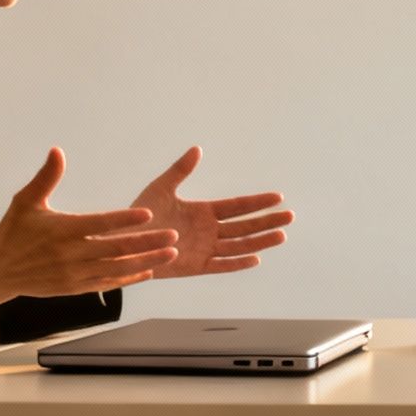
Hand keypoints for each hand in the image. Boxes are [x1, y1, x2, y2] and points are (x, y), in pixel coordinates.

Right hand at [0, 148, 178, 316]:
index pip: (100, 223)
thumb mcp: (26, 201)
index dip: (125, 219)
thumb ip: (46, 177)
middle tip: (173, 234)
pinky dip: (129, 278)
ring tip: (171, 253)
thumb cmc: (14, 231)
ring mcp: (75, 274)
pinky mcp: (75, 288)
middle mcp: (72, 254)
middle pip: (116, 248)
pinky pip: (108, 283)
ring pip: (117, 268)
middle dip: (148, 242)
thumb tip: (57, 151)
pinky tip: (148, 271)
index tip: (148, 213)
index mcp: (63, 230)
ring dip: (146, 261)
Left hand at [126, 146, 292, 278]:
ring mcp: (205, 249)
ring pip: (239, 245)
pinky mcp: (196, 267)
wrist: (125, 242)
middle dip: (267, 221)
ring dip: (260, 241)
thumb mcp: (161, 188)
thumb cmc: (141, 215)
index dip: (257, 202)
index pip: (237, 206)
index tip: (277, 198)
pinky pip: (221, 265)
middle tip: (290, 216)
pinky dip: (237, 263)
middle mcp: (209, 231)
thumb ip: (180, 170)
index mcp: (204, 211)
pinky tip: (255, 258)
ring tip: (281, 236)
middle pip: (245, 226)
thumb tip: (197, 149)